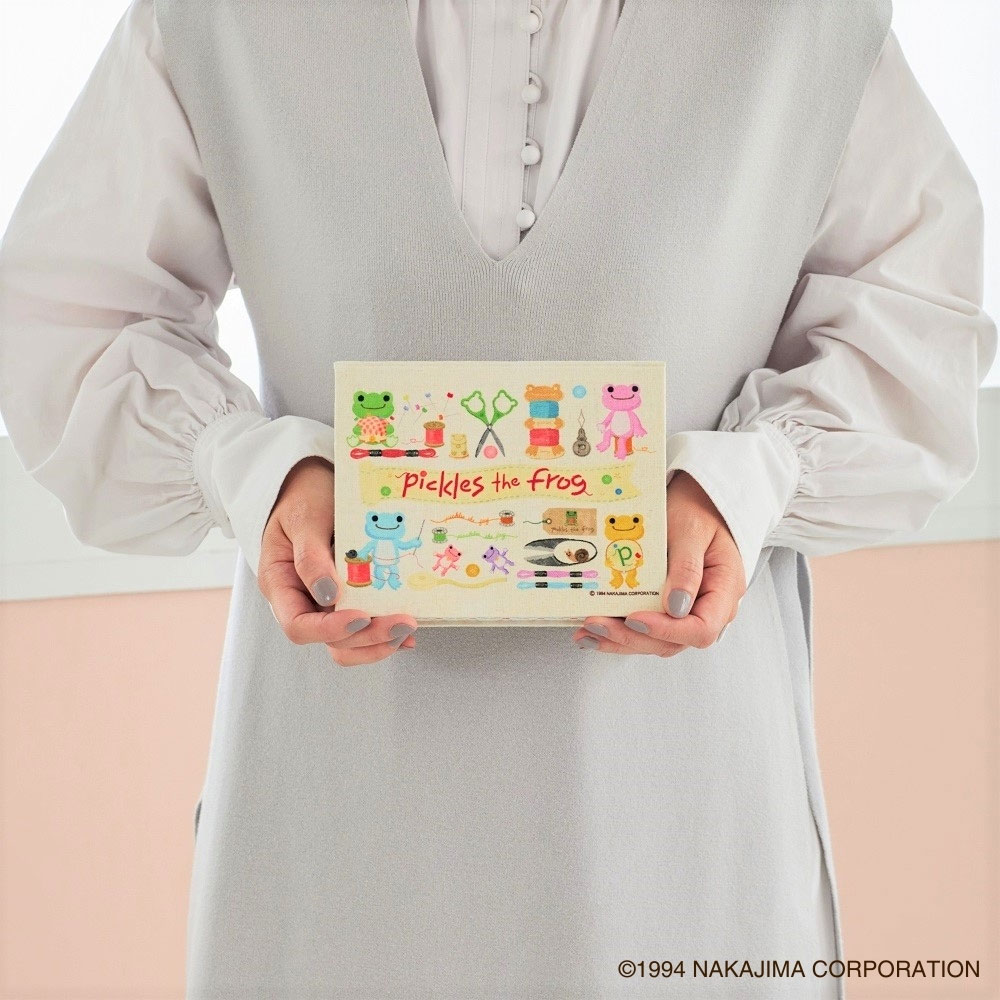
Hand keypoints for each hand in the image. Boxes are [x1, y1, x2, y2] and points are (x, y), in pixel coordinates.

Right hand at [258, 456, 417, 665]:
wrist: (313, 482)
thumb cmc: (303, 497)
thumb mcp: (303, 519)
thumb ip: (311, 557)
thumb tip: (328, 596)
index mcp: (281, 585)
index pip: (298, 626)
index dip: (330, 630)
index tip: (362, 617)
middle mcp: (303, 601)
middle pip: (330, 641)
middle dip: (367, 638)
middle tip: (403, 623)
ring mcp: (327, 603)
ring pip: (349, 641)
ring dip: (379, 641)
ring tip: (408, 629)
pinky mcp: (350, 598)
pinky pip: (365, 625)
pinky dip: (386, 632)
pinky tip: (409, 632)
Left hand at [572, 471, 745, 655]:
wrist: (696, 500)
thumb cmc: (699, 511)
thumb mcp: (693, 531)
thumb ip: (686, 568)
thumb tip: (675, 608)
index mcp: (724, 590)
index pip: (702, 628)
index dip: (668, 630)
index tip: (635, 619)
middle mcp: (708, 608)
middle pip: (673, 641)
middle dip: (632, 638)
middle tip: (597, 625)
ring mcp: (687, 612)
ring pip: (655, 641)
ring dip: (620, 640)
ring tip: (587, 634)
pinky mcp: (665, 609)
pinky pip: (645, 628)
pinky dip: (619, 631)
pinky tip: (592, 632)